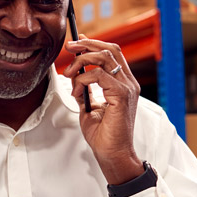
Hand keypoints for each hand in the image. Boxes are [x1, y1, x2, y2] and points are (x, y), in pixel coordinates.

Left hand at [63, 36, 144, 184]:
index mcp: (123, 83)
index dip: (94, 43)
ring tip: (68, 74)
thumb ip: (85, 90)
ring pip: (104, 57)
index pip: (112, 53)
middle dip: (86, 44)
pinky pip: (99, 75)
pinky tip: (77, 92)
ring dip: (81, 61)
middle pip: (110, 49)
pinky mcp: (122, 95)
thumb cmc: (104, 135)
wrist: (112, 153)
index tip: (77, 43)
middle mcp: (128, 82)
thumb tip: (74, 75)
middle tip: (69, 47)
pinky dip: (83, 80)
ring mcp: (127, 88)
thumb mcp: (89, 107)